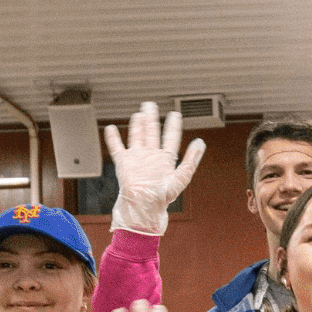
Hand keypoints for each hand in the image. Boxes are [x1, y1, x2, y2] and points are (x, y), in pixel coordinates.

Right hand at [103, 102, 205, 235]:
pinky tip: (111, 128)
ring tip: (139, 114)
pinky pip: (117, 147)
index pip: (170, 138)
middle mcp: (151, 156)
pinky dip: (113, 137)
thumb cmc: (162, 197)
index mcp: (165, 160)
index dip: (173, 126)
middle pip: (152, 132)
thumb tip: (201, 142)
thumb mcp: (181, 177)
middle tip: (151, 105)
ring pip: (137, 136)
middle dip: (152, 118)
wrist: (143, 206)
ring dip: (138, 125)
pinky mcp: (124, 162)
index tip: (175, 115)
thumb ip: (191, 160)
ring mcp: (137, 158)